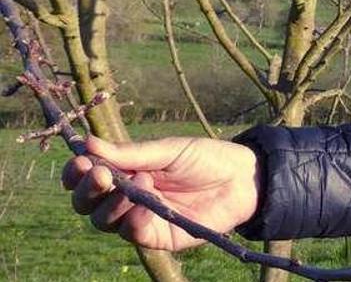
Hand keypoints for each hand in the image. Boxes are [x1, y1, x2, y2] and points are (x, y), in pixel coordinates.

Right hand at [61, 136, 259, 250]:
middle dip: (87, 189)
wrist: (243, 179)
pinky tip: (145, 204)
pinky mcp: (158, 236)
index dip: (76, 173)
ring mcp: (140, 218)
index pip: (87, 177)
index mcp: (125, 171)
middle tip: (100, 175)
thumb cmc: (206, 159)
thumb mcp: (168, 150)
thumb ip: (130, 152)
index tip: (80, 162)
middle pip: (87, 203)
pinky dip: (133, 219)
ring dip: (114, 202)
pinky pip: (133, 233)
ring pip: (104, 220)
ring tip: (142, 181)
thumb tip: (87, 143)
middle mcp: (126, 197)